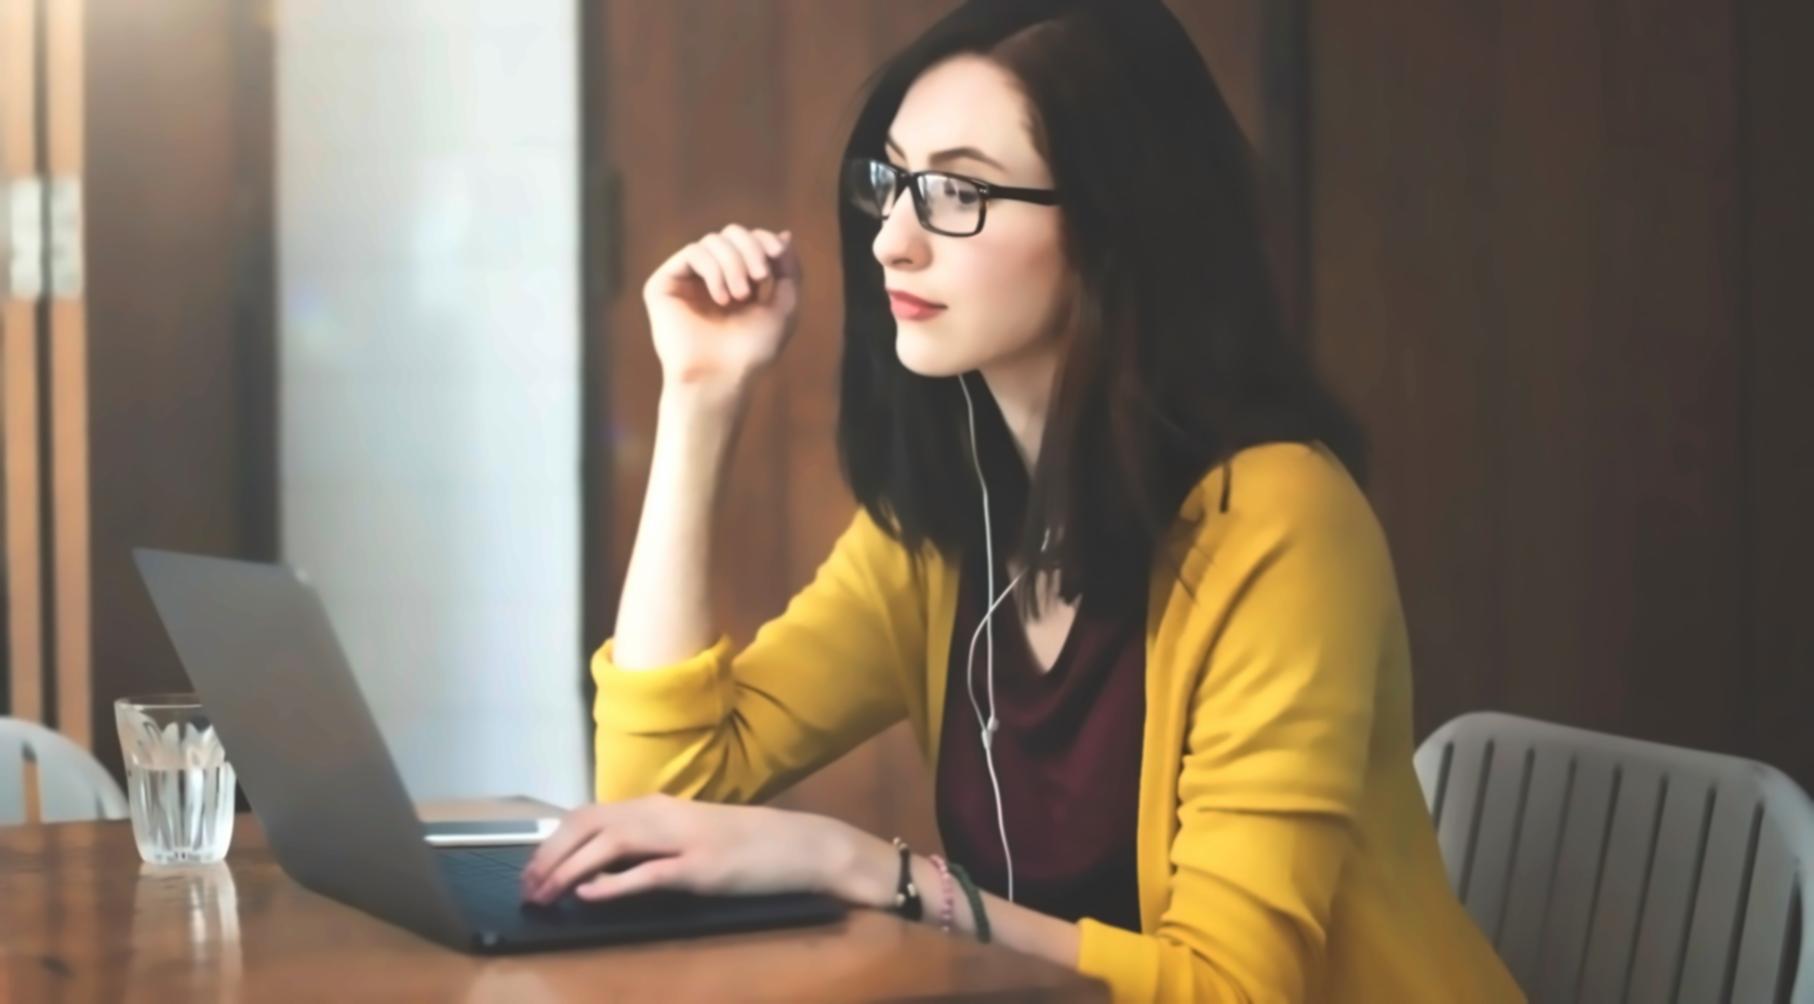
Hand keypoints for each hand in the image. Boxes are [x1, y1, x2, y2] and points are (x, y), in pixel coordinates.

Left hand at [518, 794, 848, 904]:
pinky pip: (648, 873)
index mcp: (655, 806)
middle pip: (587, 824)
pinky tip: (588, 895)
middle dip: (549, 856)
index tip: (529, 871)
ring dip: (569, 870)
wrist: (798, 845)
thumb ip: (644, 845)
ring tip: (545, 895)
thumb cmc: (743, 844)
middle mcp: (661, 814)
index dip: (552, 842)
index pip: (588, 814)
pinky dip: (613, 883)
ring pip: (609, 844)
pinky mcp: (700, 867)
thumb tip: (597, 865)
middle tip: (526, 889)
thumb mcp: (685, 837)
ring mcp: (681, 839)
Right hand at [643, 223, 801, 406]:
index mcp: (735, 279)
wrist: (722, 377)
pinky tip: (721, 299)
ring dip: (733, 264)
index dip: (764, 240)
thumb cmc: (752, 350)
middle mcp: (709, 276)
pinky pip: (692, 253)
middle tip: (760, 277)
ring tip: (740, 297)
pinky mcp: (664, 284)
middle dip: (750, 249)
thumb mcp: (784, 306)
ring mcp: (685, 279)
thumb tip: (784, 234)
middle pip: (730, 233)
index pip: (748, 240)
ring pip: (712, 241)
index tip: (778, 256)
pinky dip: (713, 270)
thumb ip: (788, 270)